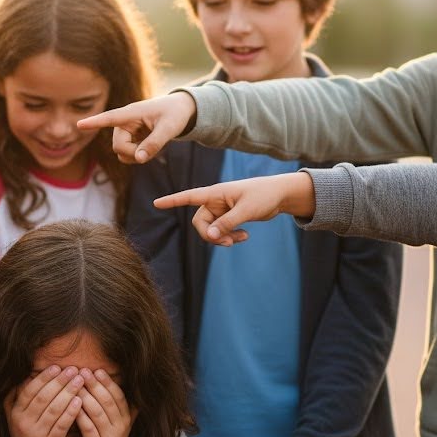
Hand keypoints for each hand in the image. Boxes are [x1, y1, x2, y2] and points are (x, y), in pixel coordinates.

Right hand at [5, 366, 84, 436]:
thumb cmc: (28, 436)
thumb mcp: (15, 419)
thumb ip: (15, 399)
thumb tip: (23, 376)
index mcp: (16, 414)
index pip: (30, 391)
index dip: (44, 378)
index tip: (57, 367)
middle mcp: (24, 423)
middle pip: (43, 397)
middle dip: (59, 381)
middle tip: (73, 369)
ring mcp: (37, 434)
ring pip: (54, 409)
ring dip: (68, 392)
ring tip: (80, 381)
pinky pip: (62, 424)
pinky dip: (71, 411)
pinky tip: (80, 400)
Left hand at [75, 368, 134, 436]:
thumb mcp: (114, 422)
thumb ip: (114, 404)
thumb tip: (116, 379)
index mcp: (125, 418)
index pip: (118, 396)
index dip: (108, 382)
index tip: (97, 370)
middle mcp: (120, 427)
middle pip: (108, 401)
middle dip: (95, 385)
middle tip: (83, 372)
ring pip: (97, 413)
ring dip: (86, 397)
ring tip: (74, 385)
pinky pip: (88, 427)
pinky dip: (80, 415)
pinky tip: (71, 405)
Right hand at [76, 91, 195, 163]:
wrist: (181, 110)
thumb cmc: (175, 114)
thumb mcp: (169, 128)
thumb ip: (154, 144)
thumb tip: (139, 160)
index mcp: (132, 113)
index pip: (110, 118)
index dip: (94, 122)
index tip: (79, 125)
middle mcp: (125, 122)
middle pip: (118, 146)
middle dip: (133, 153)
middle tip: (152, 151)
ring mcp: (127, 131)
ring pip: (121, 152)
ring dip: (136, 156)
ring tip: (153, 148)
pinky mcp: (131, 138)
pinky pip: (128, 155)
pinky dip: (138, 157)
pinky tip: (150, 148)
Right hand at [153, 172, 315, 245]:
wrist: (280, 195)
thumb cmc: (263, 196)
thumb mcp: (246, 210)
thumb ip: (226, 224)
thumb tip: (208, 236)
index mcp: (215, 193)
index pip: (188, 196)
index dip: (172, 201)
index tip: (156, 203)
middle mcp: (215, 201)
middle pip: (200, 222)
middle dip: (210, 235)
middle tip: (227, 243)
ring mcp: (222, 209)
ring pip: (211, 229)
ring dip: (222, 238)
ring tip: (240, 239)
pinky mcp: (229, 217)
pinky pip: (221, 231)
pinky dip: (229, 236)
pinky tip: (244, 237)